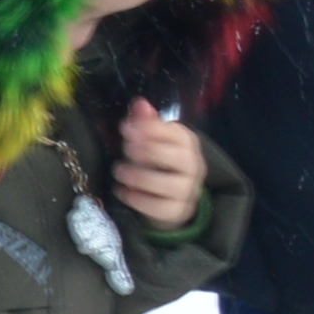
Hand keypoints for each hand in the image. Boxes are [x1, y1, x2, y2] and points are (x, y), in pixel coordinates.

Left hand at [110, 99, 207, 230]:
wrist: (168, 199)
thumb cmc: (156, 162)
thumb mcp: (150, 140)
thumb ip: (145, 122)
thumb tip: (140, 102)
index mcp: (187, 142)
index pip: (176, 133)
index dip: (150, 130)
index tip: (125, 128)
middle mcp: (194, 165)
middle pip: (179, 158)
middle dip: (149, 151)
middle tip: (126, 148)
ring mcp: (188, 190)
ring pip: (170, 184)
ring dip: (140, 176)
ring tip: (119, 171)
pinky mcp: (178, 211)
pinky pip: (160, 208)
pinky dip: (138, 199)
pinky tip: (122, 191)